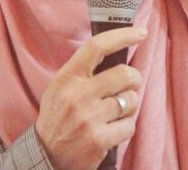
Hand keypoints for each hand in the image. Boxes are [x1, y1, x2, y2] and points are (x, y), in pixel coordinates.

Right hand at [35, 26, 145, 169]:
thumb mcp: (60, 87)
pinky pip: (129, 126)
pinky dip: (125, 128)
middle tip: (130, 85)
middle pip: (124, 74)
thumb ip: (83, 71)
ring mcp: (88, 118)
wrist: (46, 154)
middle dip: (135, 79)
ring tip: (116, 112)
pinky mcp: (99, 140)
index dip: (122, 36)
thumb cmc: (58, 117)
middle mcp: (77, 95)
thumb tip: (117, 52)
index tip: (140, 33)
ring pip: (131, 100)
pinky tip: (112, 130)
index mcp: (67, 77)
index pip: (96, 47)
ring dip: (129, 105)